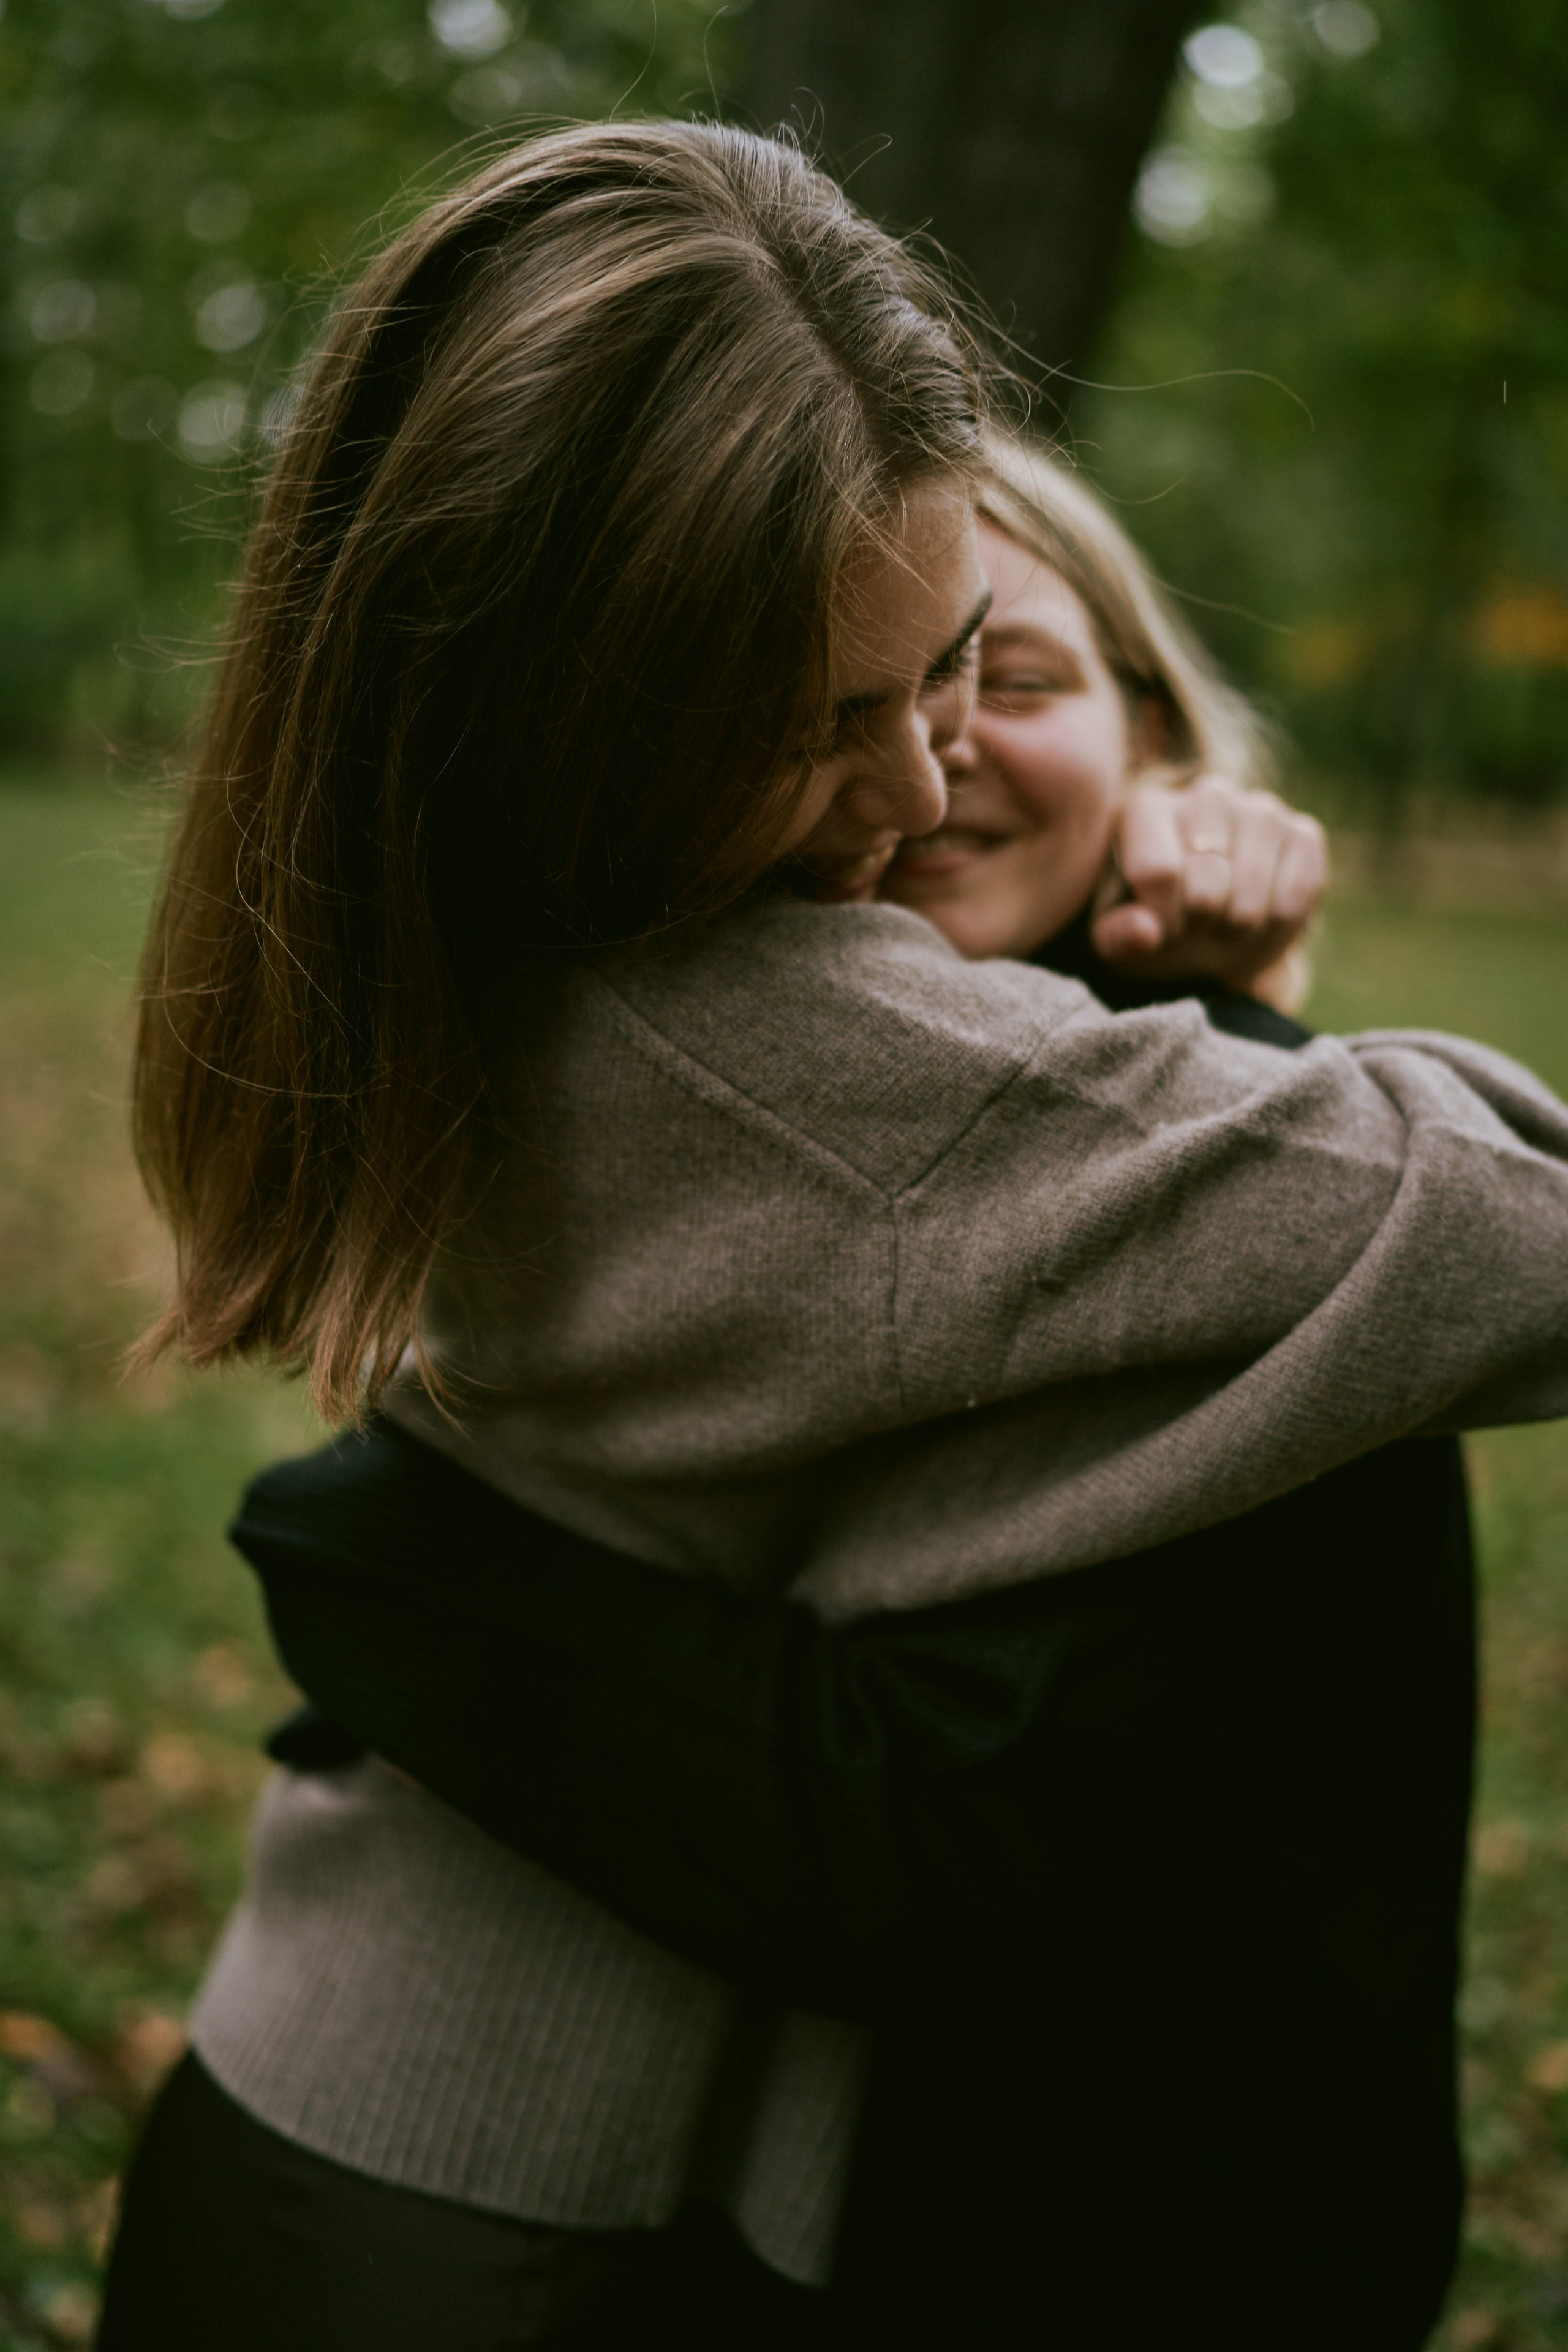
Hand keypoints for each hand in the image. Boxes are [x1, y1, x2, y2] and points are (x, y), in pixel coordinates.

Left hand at [1091, 773, 1327, 1012]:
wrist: (1215, 933)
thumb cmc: (1156, 928)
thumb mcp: (1118, 940)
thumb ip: (1117, 937)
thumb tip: (1145, 932)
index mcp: (1146, 809)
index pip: (1158, 872)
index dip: (1163, 921)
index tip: (1162, 929)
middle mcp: (1206, 795)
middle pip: (1207, 890)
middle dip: (1201, 927)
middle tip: (1197, 926)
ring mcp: (1261, 809)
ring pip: (1250, 899)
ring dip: (1238, 930)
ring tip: (1224, 923)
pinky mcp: (1304, 833)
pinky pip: (1297, 897)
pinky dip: (1278, 926)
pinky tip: (1261, 916)